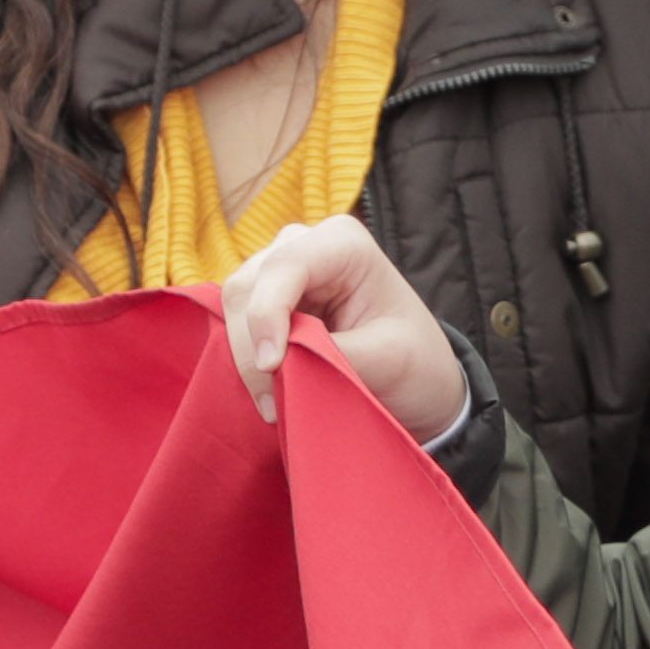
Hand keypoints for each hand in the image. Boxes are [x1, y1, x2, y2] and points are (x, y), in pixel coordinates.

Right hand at [213, 214, 471, 440]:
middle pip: (247, 286)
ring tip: (274, 406)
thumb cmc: (414, 362)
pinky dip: (244, 360)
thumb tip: (276, 363)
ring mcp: (278, 269)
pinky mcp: (265, 298)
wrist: (416, 376)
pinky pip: (234, 325)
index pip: (285, 267)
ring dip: (244, 358)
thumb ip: (331, 354)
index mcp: (344, 242)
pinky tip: (270, 393)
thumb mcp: (386, 360)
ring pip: (233, 306)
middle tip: (273, 405)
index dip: (267, 315)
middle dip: (251, 347)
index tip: (272, 367)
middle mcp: (303, 243)